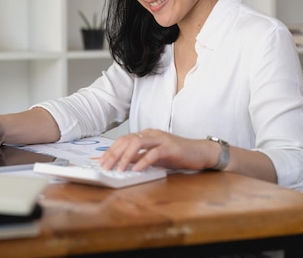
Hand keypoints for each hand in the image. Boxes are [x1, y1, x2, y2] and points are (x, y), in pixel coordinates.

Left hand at [100, 129, 216, 171]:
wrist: (201, 152)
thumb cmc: (178, 155)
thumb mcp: (155, 157)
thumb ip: (140, 158)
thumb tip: (123, 164)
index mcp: (146, 135)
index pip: (123, 140)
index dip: (111, 150)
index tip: (102, 161)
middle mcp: (151, 134)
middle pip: (127, 140)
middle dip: (114, 153)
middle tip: (105, 166)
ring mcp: (161, 139)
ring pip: (137, 143)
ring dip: (125, 157)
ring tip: (118, 169)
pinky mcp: (171, 147)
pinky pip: (154, 153)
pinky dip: (144, 161)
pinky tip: (137, 169)